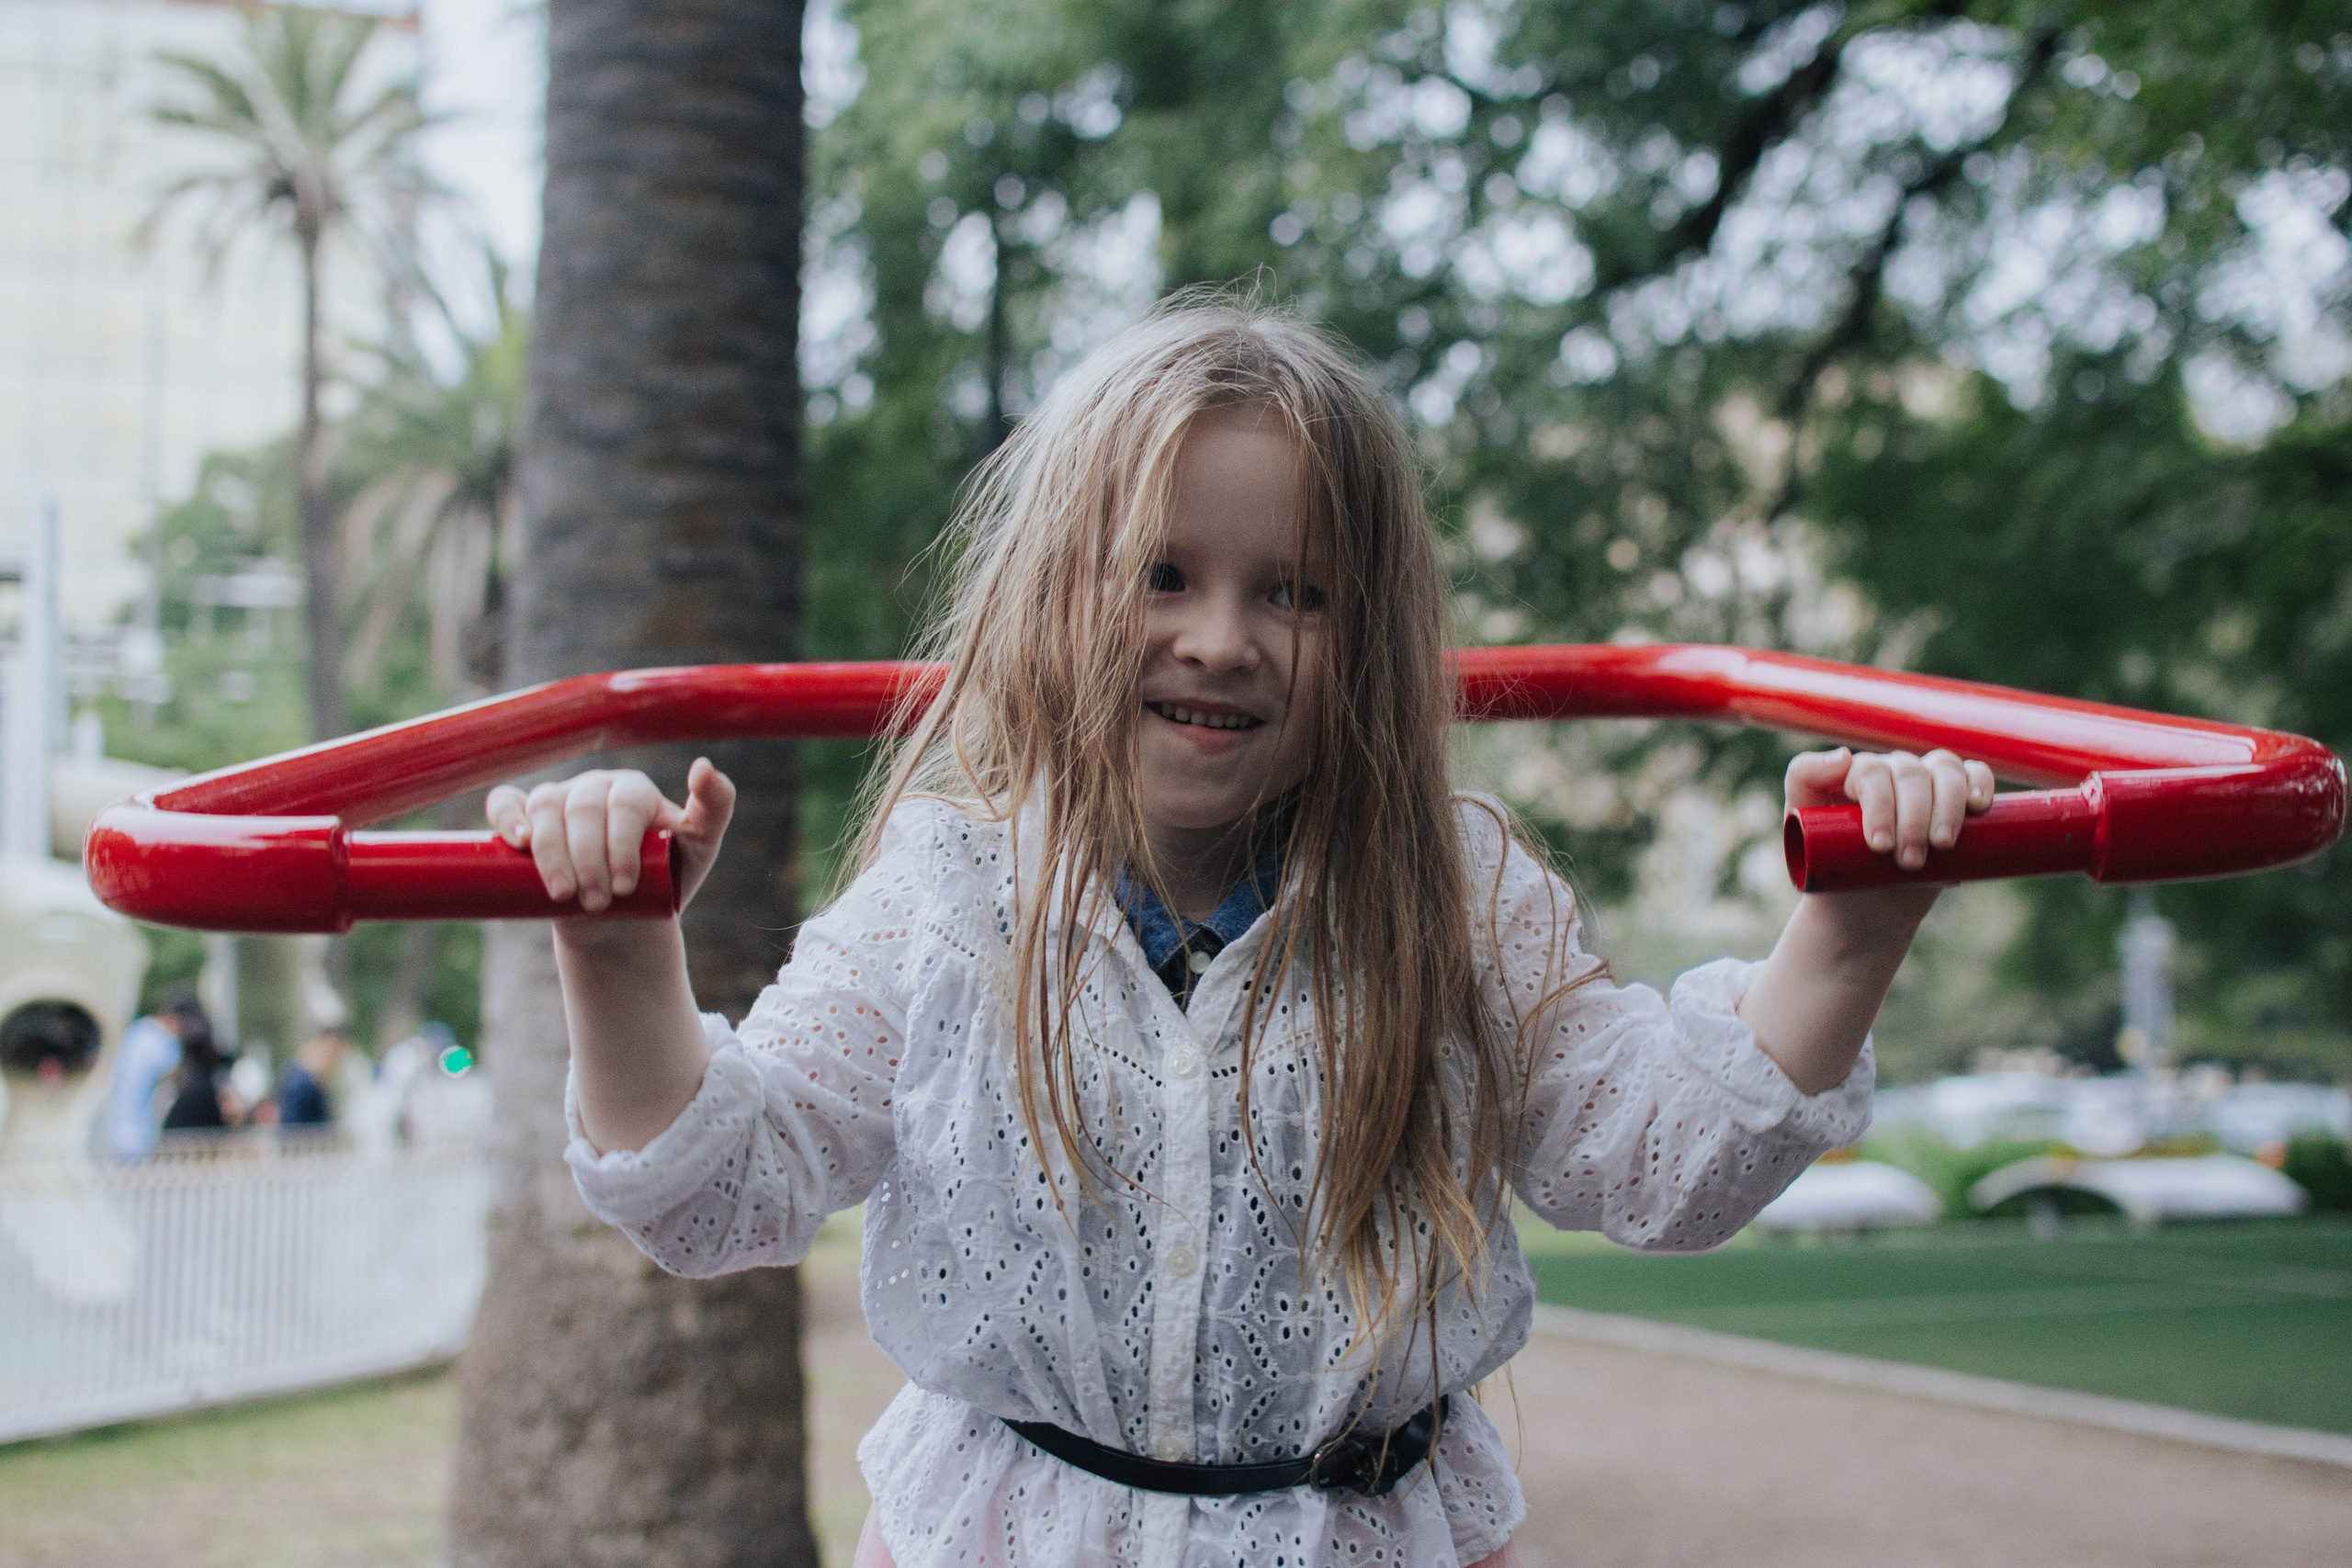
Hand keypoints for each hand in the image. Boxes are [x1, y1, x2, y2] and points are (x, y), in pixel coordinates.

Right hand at [484, 758, 735, 913]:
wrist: (620, 920)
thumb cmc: (662, 882)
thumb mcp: (699, 849)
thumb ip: (715, 807)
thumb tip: (703, 765)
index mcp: (633, 790)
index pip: (623, 804)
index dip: (621, 845)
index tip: (626, 886)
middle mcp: (593, 788)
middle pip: (581, 808)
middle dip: (587, 858)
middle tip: (597, 901)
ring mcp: (557, 801)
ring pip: (544, 806)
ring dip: (550, 852)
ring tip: (564, 894)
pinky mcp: (526, 819)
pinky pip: (505, 802)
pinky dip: (506, 816)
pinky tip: (515, 840)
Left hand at [1785, 747, 1994, 872]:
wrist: (1864, 910)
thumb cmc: (1830, 869)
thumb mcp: (1803, 830)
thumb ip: (1805, 780)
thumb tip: (1845, 755)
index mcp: (1853, 776)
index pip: (1870, 772)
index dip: (1879, 804)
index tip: (1880, 846)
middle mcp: (1890, 773)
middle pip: (1909, 774)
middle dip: (1913, 817)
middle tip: (1908, 860)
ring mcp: (1925, 783)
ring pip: (1944, 770)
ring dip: (1947, 807)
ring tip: (1940, 846)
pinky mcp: (1955, 799)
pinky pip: (1972, 774)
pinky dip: (1979, 783)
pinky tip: (1979, 805)